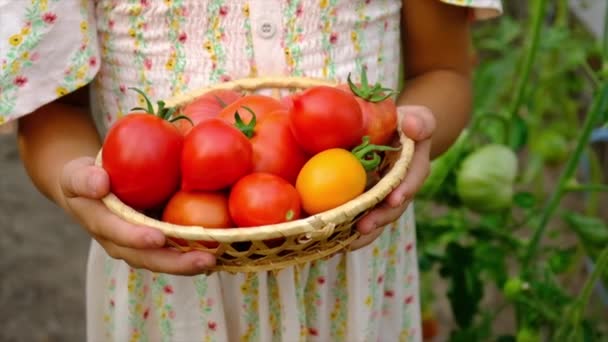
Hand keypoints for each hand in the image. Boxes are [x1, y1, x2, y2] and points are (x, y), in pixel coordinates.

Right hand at [59, 157, 216, 274]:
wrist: (93, 190)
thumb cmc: (86, 179)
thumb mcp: (76, 174)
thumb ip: (84, 178)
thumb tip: (100, 183)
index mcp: (102, 225)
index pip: (118, 234)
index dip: (136, 237)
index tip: (157, 237)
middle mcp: (122, 243)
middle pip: (148, 258)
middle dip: (176, 262)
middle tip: (205, 260)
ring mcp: (140, 246)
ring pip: (165, 260)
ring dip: (190, 264)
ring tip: (217, 260)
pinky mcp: (156, 243)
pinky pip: (176, 251)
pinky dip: (195, 252)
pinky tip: (221, 250)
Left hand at [351, 105, 435, 249]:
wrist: (393, 135)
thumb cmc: (405, 124)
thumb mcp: (418, 118)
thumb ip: (421, 121)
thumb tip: (413, 127)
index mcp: (415, 169)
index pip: (412, 180)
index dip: (404, 190)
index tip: (395, 198)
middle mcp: (400, 190)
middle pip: (392, 209)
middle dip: (379, 219)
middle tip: (364, 227)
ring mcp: (381, 199)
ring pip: (374, 220)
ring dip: (361, 234)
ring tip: (344, 244)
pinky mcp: (364, 202)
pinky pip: (356, 218)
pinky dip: (344, 230)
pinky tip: (329, 241)